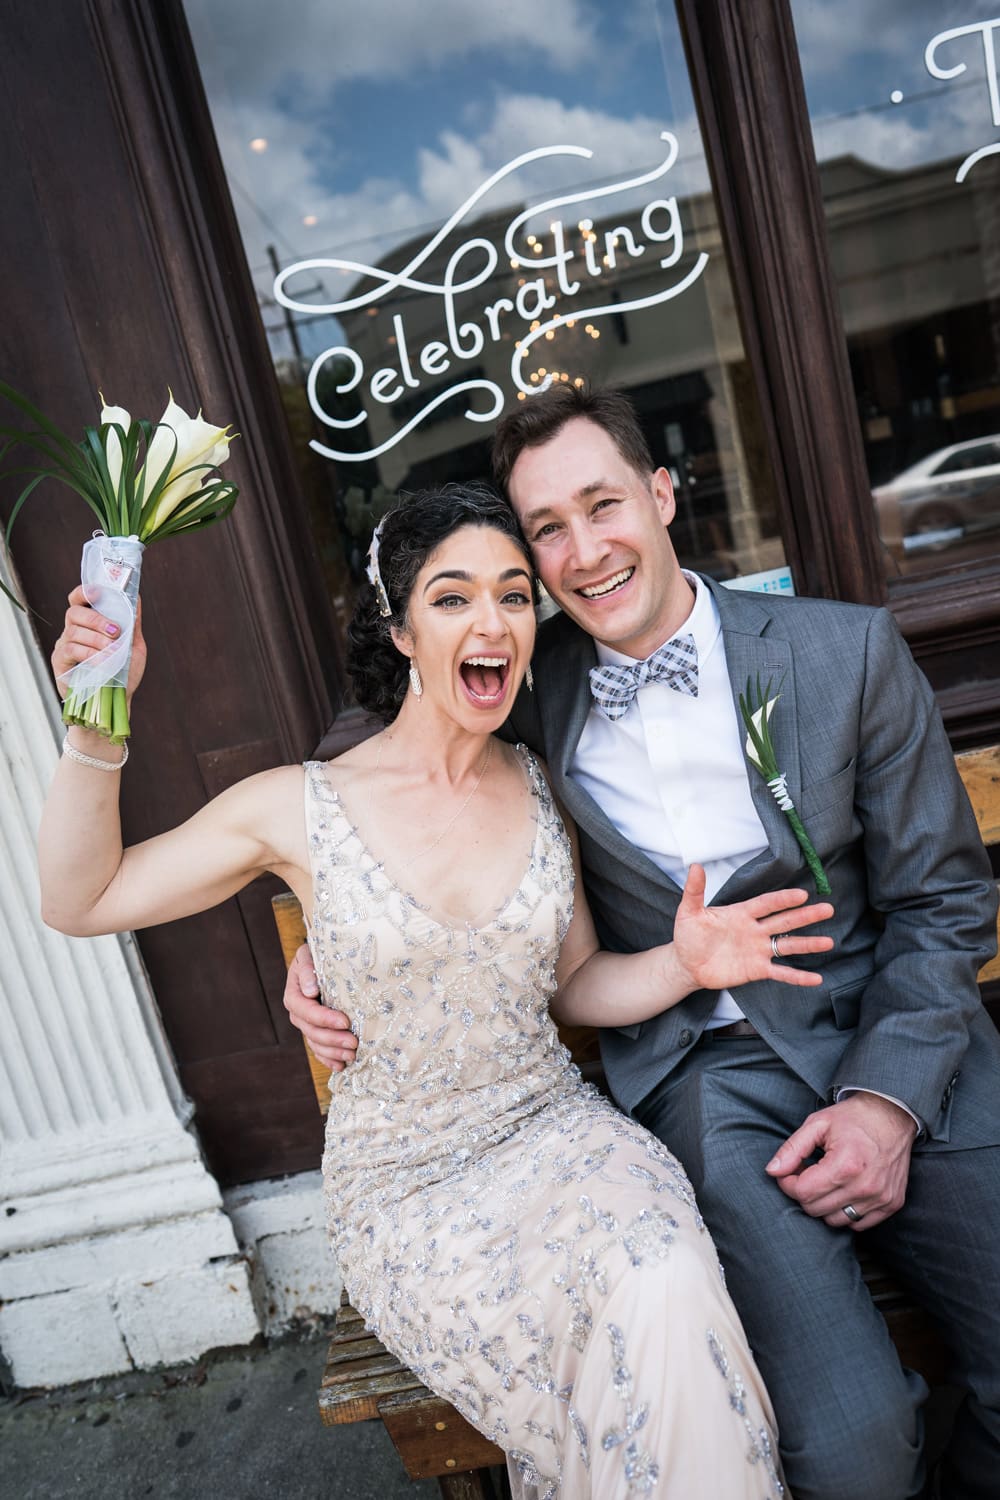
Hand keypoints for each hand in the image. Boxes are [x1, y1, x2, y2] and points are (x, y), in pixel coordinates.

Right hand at [51, 585, 146, 701]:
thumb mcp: (133, 646)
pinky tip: (103, 662)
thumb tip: (136, 597)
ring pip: (74, 631)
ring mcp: (64, 646)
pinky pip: (71, 650)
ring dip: (97, 639)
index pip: (78, 599)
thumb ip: (133, 623)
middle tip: (115, 632)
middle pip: (74, 613)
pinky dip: (90, 654)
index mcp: (89, 624)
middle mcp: (73, 631)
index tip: (99, 592)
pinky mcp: (60, 663)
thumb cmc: (123, 674)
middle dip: (97, 619)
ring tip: (113, 651)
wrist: (116, 702)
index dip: (85, 592)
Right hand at [283, 944, 357, 1071]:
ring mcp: (306, 1025)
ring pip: (316, 1044)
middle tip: (354, 1043)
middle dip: (333, 1039)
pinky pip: (319, 1051)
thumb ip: (308, 969)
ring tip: (352, 1056)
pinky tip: (341, 1066)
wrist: (322, 963)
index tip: (345, 1021)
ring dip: (333, 1053)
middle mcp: (298, 1014)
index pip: (307, 1011)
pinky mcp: (316, 1033)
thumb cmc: (318, 956)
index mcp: (294, 995)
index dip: (324, 1018)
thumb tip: (309, 991)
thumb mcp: (309, 955)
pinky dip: (329, 1059)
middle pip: (312, 1031)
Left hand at [672, 863, 833, 991]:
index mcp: (742, 913)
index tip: (802, 894)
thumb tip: (695, 866)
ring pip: (787, 945)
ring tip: (829, 941)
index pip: (766, 904)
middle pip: (784, 920)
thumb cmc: (689, 935)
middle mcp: (755, 930)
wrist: (686, 964)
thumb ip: (694, 891)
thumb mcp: (688, 912)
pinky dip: (798, 976)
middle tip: (828, 909)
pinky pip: (781, 973)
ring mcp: (758, 950)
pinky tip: (816, 978)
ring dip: (808, 944)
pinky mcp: (757, 970)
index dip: (783, 899)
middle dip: (806, 916)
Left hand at [766, 1093, 916, 1229]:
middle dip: (804, 1193)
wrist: (893, 1115)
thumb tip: (772, 1171)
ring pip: (835, 1220)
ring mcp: (881, 1198)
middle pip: (816, 1209)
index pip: (803, 1193)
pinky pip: (859, 1224)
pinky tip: (845, 1190)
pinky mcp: (892, 1204)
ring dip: (824, 1204)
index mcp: (846, 1165)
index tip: (790, 1171)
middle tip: (807, 1173)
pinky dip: (847, 1212)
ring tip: (827, 1181)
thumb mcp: (818, 1123)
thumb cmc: (854, 1118)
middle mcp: (866, 1186)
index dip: (789, 1182)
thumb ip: (792, 1149)